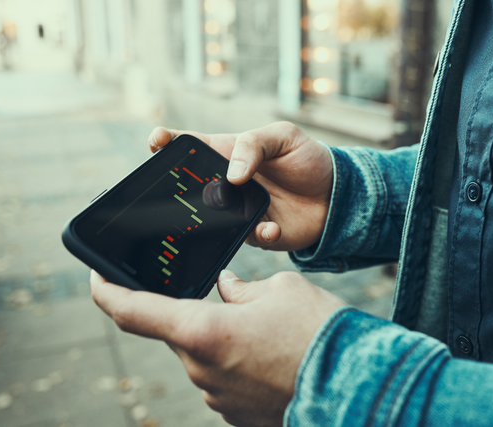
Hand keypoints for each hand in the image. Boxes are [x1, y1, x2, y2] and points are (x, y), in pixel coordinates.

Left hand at [91, 270, 345, 426]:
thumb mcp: (282, 289)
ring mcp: (217, 398)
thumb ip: (243, 288)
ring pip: (204, 357)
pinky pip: (224, 380)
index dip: (106, 292)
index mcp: (202, 331)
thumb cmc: (319, 332)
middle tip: (233, 302)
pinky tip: (271, 356)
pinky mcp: (236, 416)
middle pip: (178, 333)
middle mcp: (200, 370)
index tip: (97, 278)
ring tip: (266, 332)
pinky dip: (237, 363)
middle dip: (196, 313)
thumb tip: (227, 290)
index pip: (132, 311)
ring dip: (222, 339)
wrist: (356, 385)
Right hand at [147, 122, 332, 251]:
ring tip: (240, 208)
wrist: (336, 196)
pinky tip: (272, 226)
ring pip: (211, 217)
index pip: (190, 146)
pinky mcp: (253, 232)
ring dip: (218, 216)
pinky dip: (258, 232)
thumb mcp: (283, 136)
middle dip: (177, 188)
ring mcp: (236, 210)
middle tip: (181, 189)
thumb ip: (254, 145)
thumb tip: (232, 174)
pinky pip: (246, 237)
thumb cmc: (307, 159)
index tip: (155, 141)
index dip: (167, 143)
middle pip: (189, 186)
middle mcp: (226, 184)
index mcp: (228, 153)